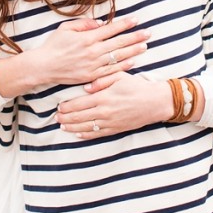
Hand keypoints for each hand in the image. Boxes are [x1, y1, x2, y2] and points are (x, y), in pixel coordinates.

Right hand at [16, 17, 147, 87]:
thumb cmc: (53, 45)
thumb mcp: (65, 28)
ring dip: (133, 51)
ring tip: (145, 46)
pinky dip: (123, 65)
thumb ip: (84, 24)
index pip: (111, 29)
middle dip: (135, 36)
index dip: (125, 24)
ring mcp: (94, 64)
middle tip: (148, 33)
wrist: (44, 66)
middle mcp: (93, 51)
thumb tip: (101, 23)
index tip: (136, 20)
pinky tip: (133, 61)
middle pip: (119, 42)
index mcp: (87, 38)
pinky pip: (112, 70)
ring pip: (118, 56)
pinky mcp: (92, 75)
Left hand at [55, 71, 172, 139]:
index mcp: (103, 97)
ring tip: (62, 126)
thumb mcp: (119, 77)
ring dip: (72, 128)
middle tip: (56, 118)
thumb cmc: (137, 87)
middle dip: (65, 118)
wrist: (156, 102)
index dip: (66, 107)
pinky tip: (78, 135)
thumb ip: (101, 80)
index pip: (78, 104)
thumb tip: (86, 88)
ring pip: (86, 127)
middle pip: (79, 117)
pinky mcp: (117, 129)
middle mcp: (105, 111)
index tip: (58, 107)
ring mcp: (110, 122)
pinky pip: (98, 134)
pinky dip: (86, 135)